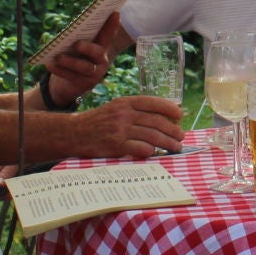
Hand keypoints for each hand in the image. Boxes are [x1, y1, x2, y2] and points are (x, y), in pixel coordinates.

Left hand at [42, 15, 121, 102]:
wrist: (66, 84)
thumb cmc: (71, 58)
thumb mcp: (74, 47)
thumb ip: (73, 38)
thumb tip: (60, 34)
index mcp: (100, 46)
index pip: (107, 34)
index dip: (111, 25)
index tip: (114, 13)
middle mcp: (100, 60)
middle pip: (98, 52)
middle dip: (88, 47)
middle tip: (76, 44)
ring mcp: (94, 73)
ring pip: (85, 67)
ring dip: (70, 61)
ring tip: (58, 57)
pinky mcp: (84, 84)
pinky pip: (71, 76)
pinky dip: (59, 70)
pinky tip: (50, 64)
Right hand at [69, 95, 184, 157]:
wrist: (74, 133)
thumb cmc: (98, 122)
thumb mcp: (115, 109)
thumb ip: (135, 111)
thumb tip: (162, 118)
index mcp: (125, 102)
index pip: (152, 102)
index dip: (169, 108)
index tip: (180, 115)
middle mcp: (124, 114)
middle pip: (156, 121)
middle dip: (173, 130)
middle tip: (181, 136)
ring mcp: (120, 129)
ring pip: (153, 136)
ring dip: (168, 142)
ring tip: (176, 147)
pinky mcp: (117, 145)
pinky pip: (141, 148)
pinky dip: (152, 150)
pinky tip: (156, 152)